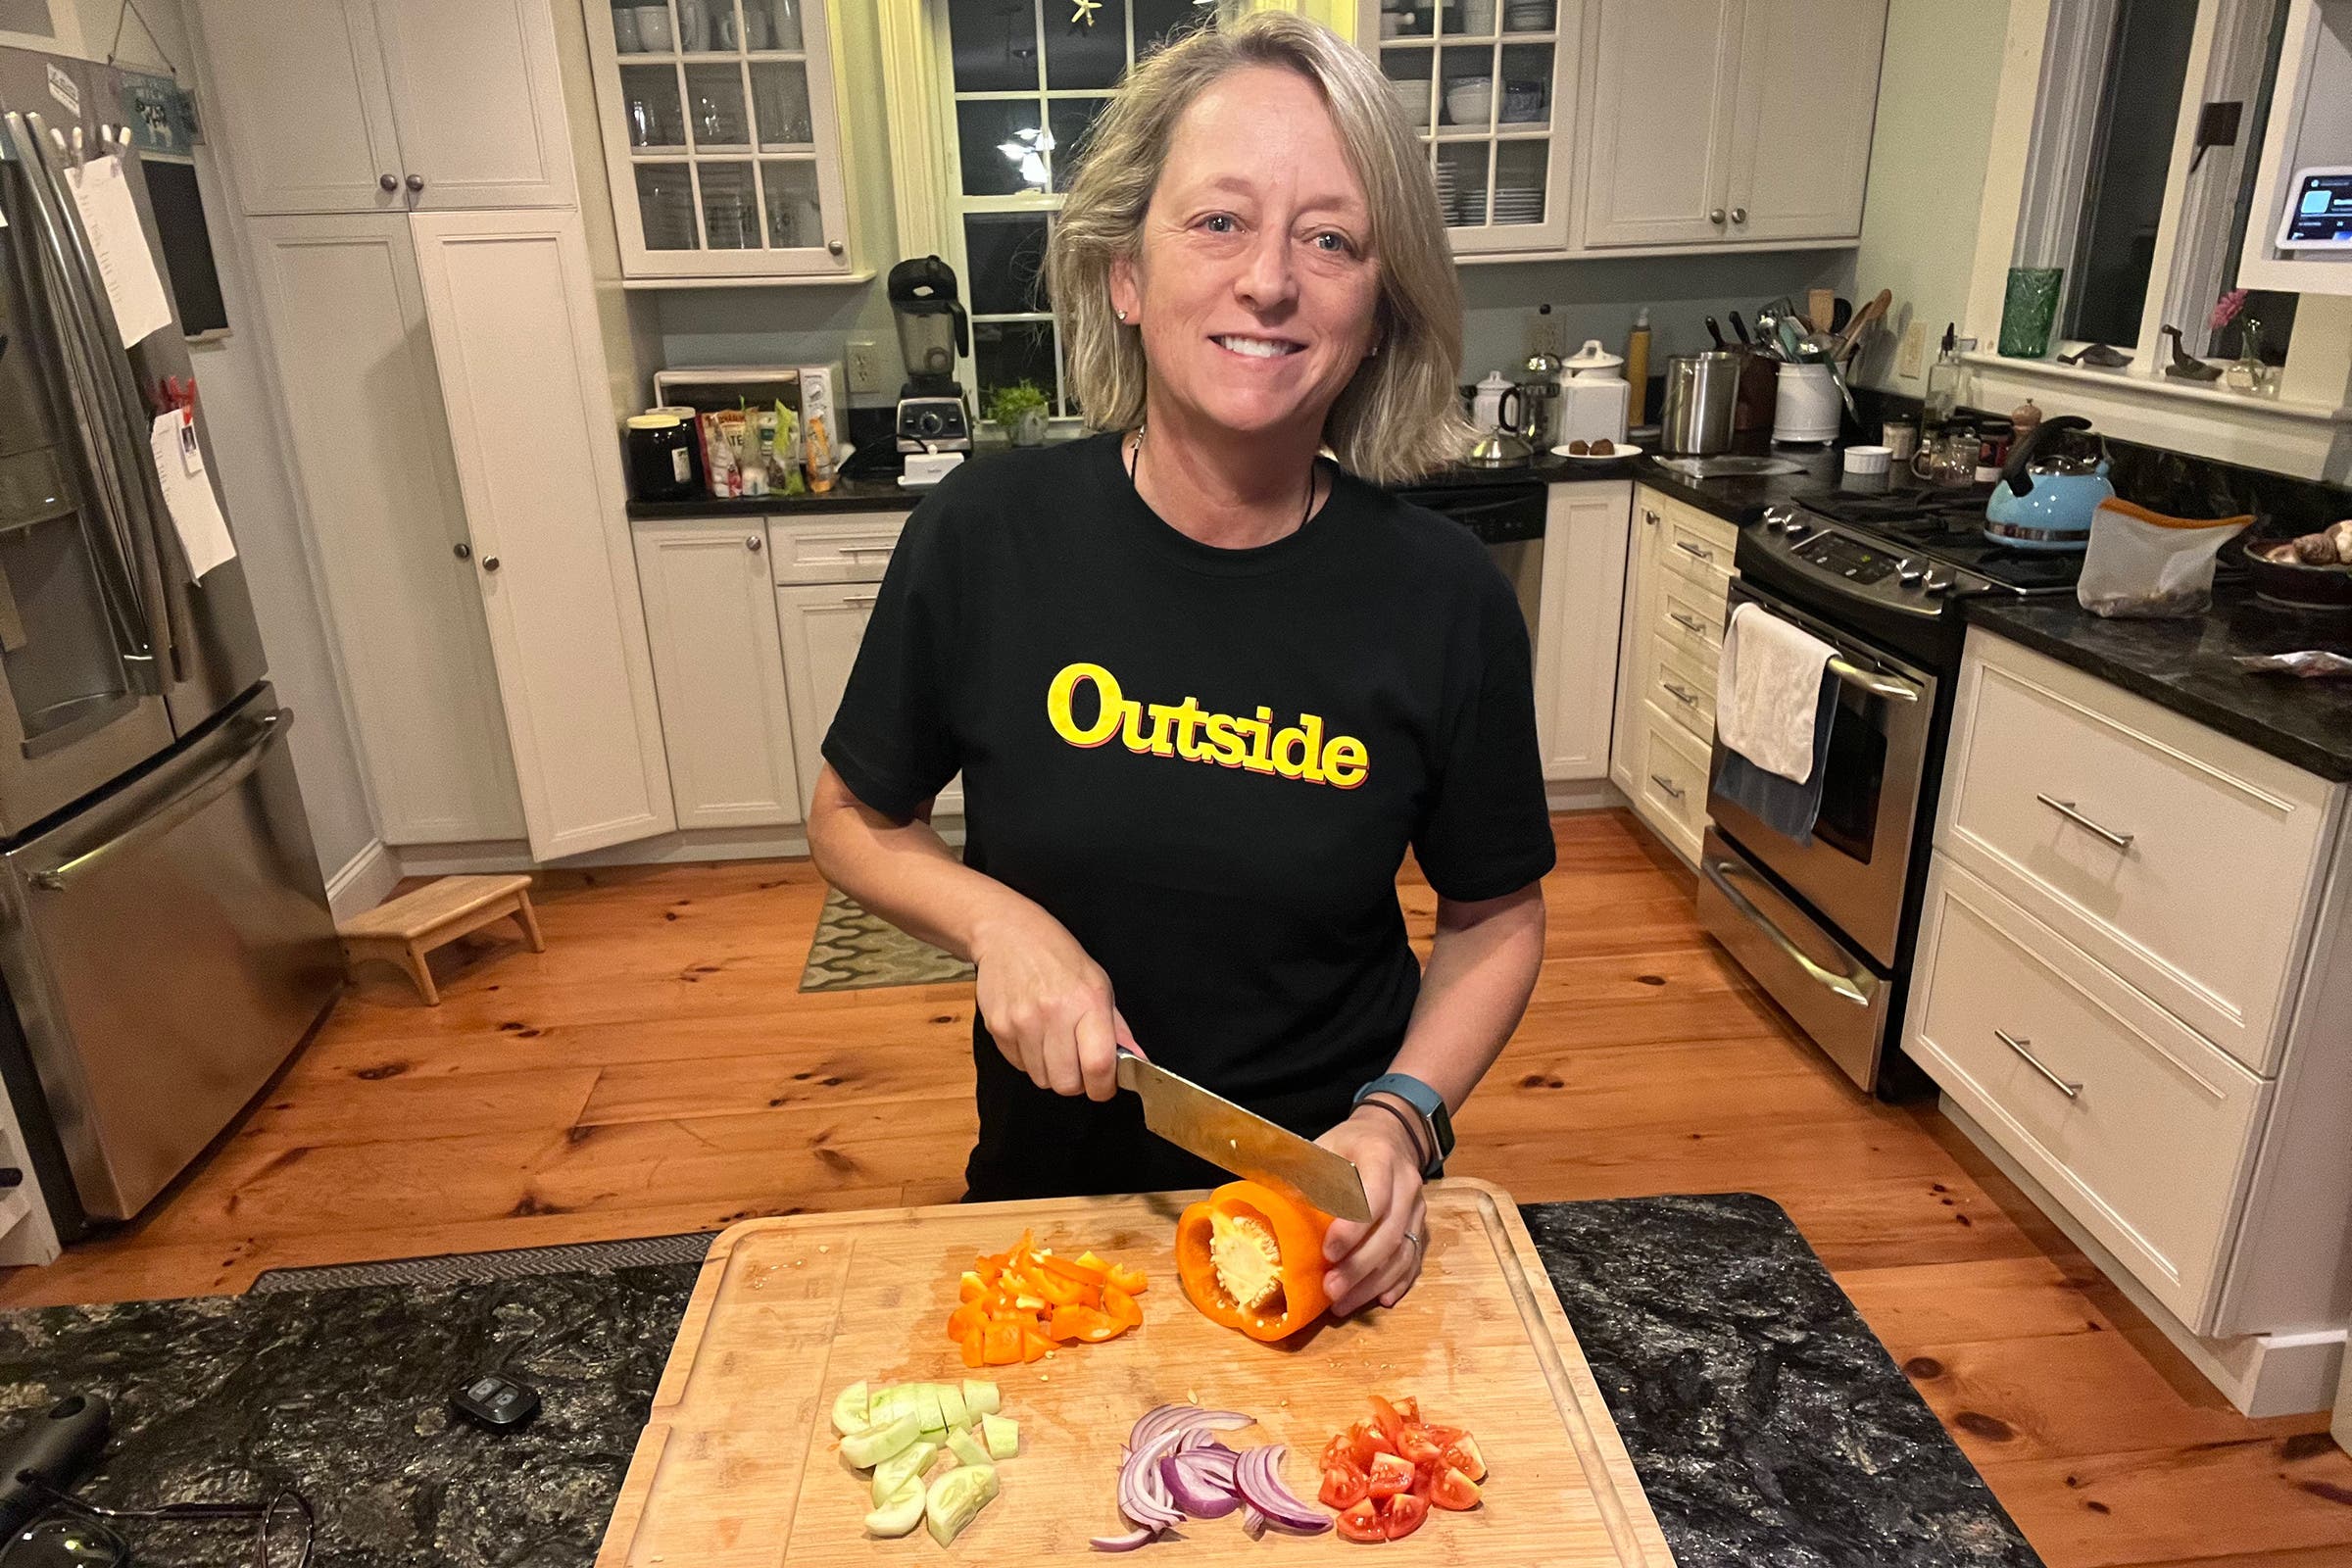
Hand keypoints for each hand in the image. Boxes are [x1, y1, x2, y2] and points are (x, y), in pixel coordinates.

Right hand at [969, 895, 1138, 1100]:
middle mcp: (1053, 1014)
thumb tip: (1138, 1060)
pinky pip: (1019, 1066)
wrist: (1008, 934)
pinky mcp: (998, 1028)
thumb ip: (1117, 1027)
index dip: (1104, 1087)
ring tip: (1053, 1042)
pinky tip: (1033, 1033)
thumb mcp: (1098, 983)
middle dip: (1077, 1082)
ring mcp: (1022, 1022)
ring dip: (1051, 1071)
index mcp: (1086, 1002)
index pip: (1098, 1066)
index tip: (1104, 1086)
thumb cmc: (1057, 956)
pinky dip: (1029, 1060)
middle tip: (1078, 1064)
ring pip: (1041, 1079)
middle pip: (1067, 1083)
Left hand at [1316, 1105, 1428, 1315]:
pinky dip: (1398, 1282)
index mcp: (1380, 1158)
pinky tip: (1381, 1300)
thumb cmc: (1348, 1145)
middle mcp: (1406, 1184)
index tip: (1327, 1252)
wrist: (1389, 1135)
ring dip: (1374, 1283)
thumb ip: (1301, 1173)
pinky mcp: (1420, 1226)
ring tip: (1344, 1304)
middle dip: (1359, 1267)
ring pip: (1403, 1252)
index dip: (1352, 1229)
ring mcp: (1417, 1208)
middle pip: (1389, 1233)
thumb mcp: (1323, 1147)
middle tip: (1331, 1290)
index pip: (1373, 1198)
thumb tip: (1265, 1202)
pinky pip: (1414, 1260)